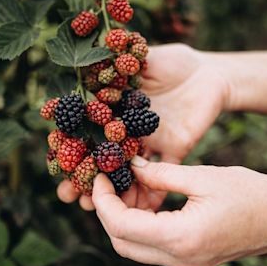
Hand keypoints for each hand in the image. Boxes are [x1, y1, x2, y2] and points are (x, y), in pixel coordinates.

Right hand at [58, 44, 231, 209]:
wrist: (211, 73)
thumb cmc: (175, 61)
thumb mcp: (144, 57)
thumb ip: (120, 65)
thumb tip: (89, 64)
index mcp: (118, 109)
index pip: (88, 131)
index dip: (71, 147)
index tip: (55, 163)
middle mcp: (130, 131)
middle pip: (103, 157)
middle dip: (84, 178)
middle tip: (68, 196)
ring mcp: (151, 144)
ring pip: (129, 172)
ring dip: (113, 191)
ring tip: (95, 208)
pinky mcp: (175, 151)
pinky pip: (165, 175)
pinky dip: (155, 193)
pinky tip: (142, 209)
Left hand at [91, 156, 266, 265]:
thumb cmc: (250, 192)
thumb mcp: (202, 176)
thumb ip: (161, 174)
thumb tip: (131, 166)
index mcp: (181, 238)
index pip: (121, 226)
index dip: (103, 201)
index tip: (99, 177)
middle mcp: (180, 259)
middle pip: (122, 243)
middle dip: (107, 212)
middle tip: (110, 182)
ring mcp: (186, 265)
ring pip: (135, 249)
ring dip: (123, 220)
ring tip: (130, 187)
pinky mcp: (192, 262)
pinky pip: (153, 248)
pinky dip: (142, 227)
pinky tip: (148, 201)